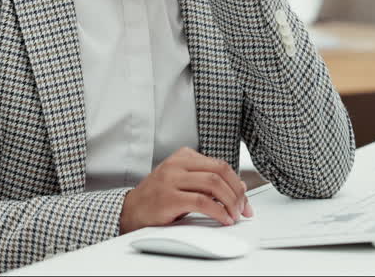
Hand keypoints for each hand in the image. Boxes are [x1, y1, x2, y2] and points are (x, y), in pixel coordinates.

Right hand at [119, 147, 254, 233]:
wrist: (130, 210)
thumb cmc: (158, 197)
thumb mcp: (183, 182)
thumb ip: (207, 182)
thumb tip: (239, 188)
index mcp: (183, 156)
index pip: (219, 164)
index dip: (237, 183)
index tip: (244, 199)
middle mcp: (177, 164)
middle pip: (220, 171)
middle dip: (237, 191)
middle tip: (242, 208)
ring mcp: (171, 179)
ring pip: (213, 184)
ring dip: (230, 202)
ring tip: (234, 215)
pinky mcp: (169, 198)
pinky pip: (202, 202)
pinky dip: (218, 211)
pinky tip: (223, 219)